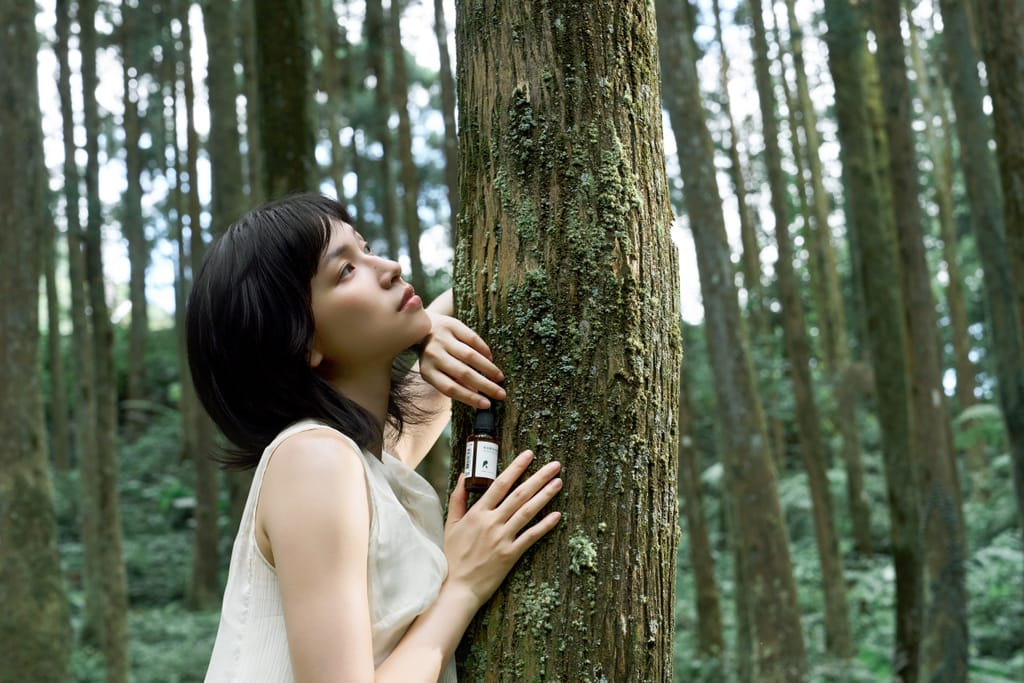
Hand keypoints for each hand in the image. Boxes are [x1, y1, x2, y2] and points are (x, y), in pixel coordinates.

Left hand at [418, 312, 506, 408]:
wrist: (418, 327)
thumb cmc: (432, 356)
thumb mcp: (435, 372)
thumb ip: (452, 383)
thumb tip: (477, 397)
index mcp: (427, 371)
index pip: (450, 388)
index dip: (470, 397)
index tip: (487, 404)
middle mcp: (433, 355)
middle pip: (463, 373)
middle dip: (485, 385)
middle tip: (501, 394)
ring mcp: (442, 339)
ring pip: (469, 356)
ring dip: (488, 368)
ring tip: (499, 377)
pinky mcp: (451, 325)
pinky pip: (472, 339)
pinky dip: (484, 350)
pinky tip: (490, 359)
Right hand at [442, 450, 562, 604]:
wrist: (459, 587)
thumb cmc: (454, 555)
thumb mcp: (451, 524)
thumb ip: (458, 499)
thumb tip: (464, 475)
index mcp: (477, 513)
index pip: (500, 484)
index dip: (516, 468)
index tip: (529, 455)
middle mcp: (491, 523)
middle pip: (519, 495)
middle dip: (538, 478)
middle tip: (554, 465)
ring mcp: (502, 538)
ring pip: (527, 512)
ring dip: (545, 496)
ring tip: (558, 483)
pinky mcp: (510, 554)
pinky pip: (531, 536)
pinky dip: (544, 525)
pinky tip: (557, 515)